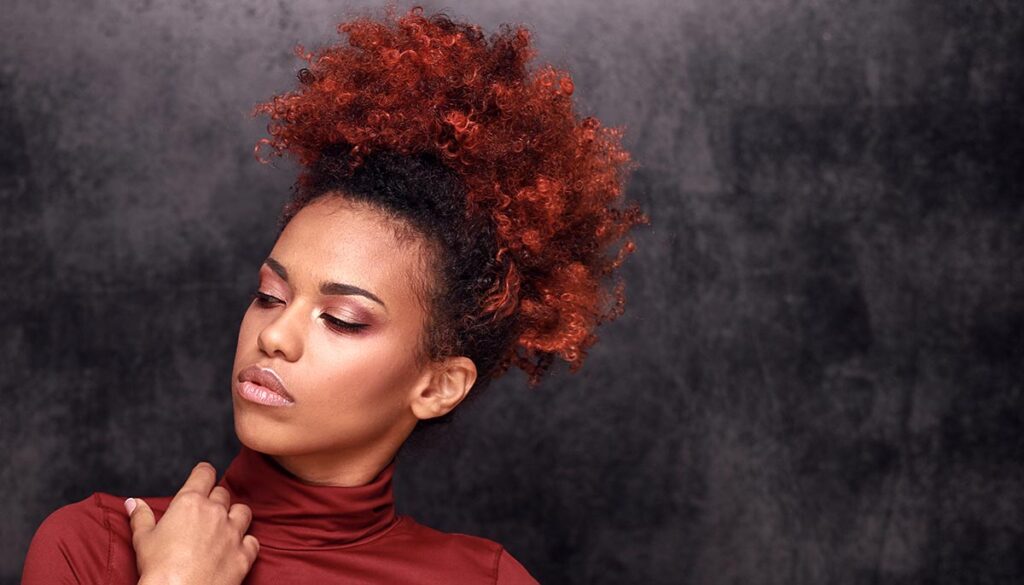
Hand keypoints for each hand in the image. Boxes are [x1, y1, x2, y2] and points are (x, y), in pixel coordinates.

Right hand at [126, 462, 259, 584]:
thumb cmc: (158, 569)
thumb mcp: (143, 539)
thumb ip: (141, 517)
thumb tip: (133, 502)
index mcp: (190, 503)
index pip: (204, 473)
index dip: (204, 473)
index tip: (203, 475)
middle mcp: (216, 512)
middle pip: (222, 493)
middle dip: (215, 500)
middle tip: (204, 513)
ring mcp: (233, 532)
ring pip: (243, 511)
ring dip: (235, 516)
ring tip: (224, 527)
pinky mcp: (244, 554)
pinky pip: (253, 541)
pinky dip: (246, 543)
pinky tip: (235, 549)